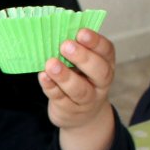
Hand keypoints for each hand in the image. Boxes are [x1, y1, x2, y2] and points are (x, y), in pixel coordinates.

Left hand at [38, 28, 116, 149]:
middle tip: (66, 45)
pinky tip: (43, 77)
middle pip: (99, 71)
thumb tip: (55, 32)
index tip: (81, 32)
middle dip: (83, 57)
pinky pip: (60, 99)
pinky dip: (51, 87)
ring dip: (64, 76)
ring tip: (51, 64)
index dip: (96, 42)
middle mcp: (100, 83)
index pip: (107, 52)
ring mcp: (86, 100)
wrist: (81, 117)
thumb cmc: (80, 80)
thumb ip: (74, 51)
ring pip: (80, 89)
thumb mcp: (82, 65)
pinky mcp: (69, 110)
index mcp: (106, 65)